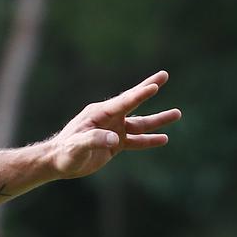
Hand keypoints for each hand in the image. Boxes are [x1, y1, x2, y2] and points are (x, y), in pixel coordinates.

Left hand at [46, 70, 181, 178]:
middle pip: (133, 102)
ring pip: (140, 124)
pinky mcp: (115, 143)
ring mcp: (113, 130)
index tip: (154, 85)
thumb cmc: (64, 152)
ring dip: (158, 120)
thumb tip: (115, 139)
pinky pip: (136, 140)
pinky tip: (164, 139)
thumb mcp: (77, 146)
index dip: (139, 94)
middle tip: (165, 75)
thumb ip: (94, 140)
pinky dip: (149, 140)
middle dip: (148, 89)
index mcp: (99, 113)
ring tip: (178, 113)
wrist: (58, 161)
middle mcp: (108, 118)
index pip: (123, 102)